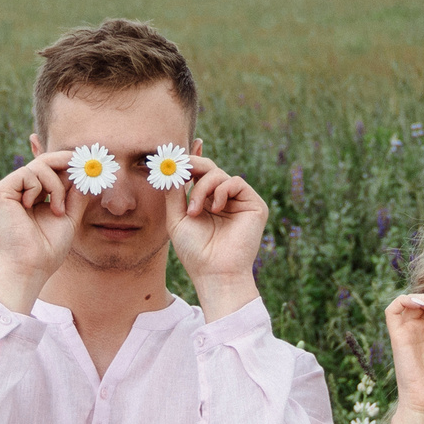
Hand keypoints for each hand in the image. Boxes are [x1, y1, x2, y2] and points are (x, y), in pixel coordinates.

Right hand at [0, 150, 87, 312]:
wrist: (32, 266)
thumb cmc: (48, 248)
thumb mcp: (68, 216)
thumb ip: (75, 194)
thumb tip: (86, 172)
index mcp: (29, 196)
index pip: (46, 169)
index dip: (65, 161)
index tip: (84, 160)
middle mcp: (15, 191)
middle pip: (42, 161)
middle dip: (65, 161)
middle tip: (82, 166)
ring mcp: (5, 190)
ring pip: (38, 166)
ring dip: (56, 186)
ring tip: (57, 209)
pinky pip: (27, 173)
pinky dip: (39, 188)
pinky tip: (35, 207)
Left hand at [165, 154, 268, 297]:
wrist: (215, 272)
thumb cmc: (194, 251)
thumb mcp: (176, 218)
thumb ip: (174, 192)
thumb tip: (170, 167)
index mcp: (206, 202)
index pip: (199, 174)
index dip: (191, 159)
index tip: (179, 151)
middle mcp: (223, 199)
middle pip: (208, 168)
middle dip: (192, 164)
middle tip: (179, 169)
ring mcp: (238, 201)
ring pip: (218, 173)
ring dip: (202, 187)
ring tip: (194, 210)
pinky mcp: (253, 204)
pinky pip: (235, 182)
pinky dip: (220, 191)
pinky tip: (214, 208)